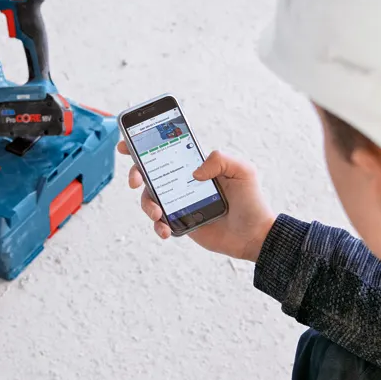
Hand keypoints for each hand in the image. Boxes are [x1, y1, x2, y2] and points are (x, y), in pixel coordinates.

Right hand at [117, 141, 277, 261]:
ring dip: (147, 205)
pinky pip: (160, 224)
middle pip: (149, 174)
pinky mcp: (180, 223)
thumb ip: (220, 160)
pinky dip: (158, 226)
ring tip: (158, 213)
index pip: (165, 151)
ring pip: (150, 200)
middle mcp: (183, 183)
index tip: (126, 144)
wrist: (255, 235)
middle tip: (135, 181)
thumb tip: (194, 171)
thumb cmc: (252, 200)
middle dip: (136, 174)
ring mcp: (179, 203)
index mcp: (194, 166)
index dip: (143, 146)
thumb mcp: (243, 171)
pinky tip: (166, 230)